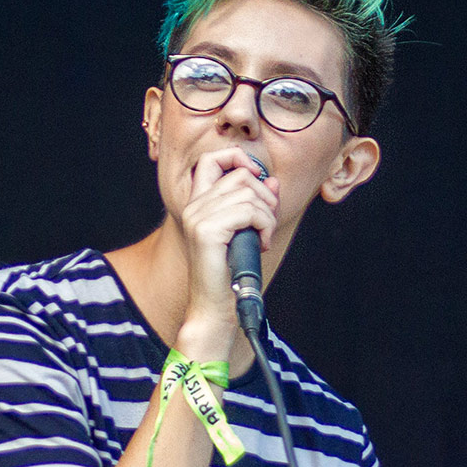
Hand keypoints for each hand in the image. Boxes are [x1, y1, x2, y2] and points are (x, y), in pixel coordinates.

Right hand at [177, 147, 277, 352]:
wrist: (215, 307)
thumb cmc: (230, 274)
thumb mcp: (245, 232)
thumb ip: (256, 204)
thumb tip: (273, 181)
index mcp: (197, 205)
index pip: (211, 159)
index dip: (238, 159)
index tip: (257, 180)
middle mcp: (193, 207)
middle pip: (241, 176)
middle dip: (265, 197)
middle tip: (266, 224)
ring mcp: (197, 217)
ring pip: (249, 194)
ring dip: (267, 216)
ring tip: (262, 238)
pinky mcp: (207, 231)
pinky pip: (249, 211)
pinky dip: (264, 226)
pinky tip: (261, 244)